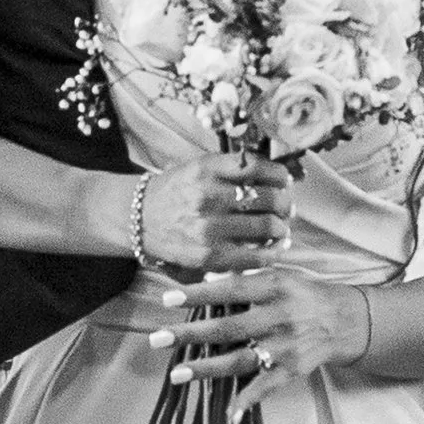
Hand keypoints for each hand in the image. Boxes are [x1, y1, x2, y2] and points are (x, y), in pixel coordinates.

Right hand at [135, 151, 290, 270]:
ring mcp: (209, 228)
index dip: (280, 176)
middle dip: (284, 204)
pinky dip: (272, 252)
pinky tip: (274, 247)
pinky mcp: (209, 256)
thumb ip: (233, 168)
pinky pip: (254, 255)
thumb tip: (279, 176)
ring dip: (281, 228)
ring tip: (280, 228)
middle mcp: (208, 196)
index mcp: (207, 168)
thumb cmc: (175, 193)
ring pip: (266, 227)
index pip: (259, 167)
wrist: (138, 219)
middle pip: (268, 198)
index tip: (284, 182)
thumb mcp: (199, 167)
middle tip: (285, 208)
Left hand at [149, 262, 371, 389]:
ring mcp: (286, 346)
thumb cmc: (304, 294)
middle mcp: (280, 316)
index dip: (199, 294)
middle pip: (229, 326)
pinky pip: (267, 388)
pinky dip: (249, 402)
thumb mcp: (281, 276)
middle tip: (157, 338)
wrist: (347, 320)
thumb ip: (247, 278)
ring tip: (176, 374)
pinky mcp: (293, 370)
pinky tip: (229, 416)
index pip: (231, 288)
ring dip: (207, 369)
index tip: (167, 299)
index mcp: (275, 287)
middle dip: (191, 334)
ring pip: (241, 359)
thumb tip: (204, 280)